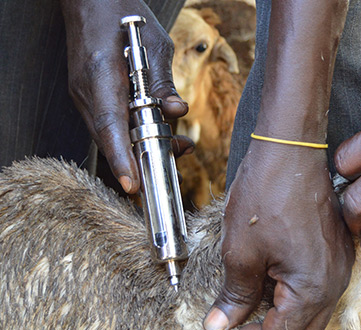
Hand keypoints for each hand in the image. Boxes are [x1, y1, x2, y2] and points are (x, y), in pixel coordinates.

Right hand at [60, 0, 189, 192]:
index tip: (133, 184)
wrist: (90, 0)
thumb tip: (177, 113)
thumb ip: (163, 82)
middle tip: (176, 163)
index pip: (110, 124)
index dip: (121, 157)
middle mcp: (87, 90)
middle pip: (112, 138)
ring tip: (179, 146)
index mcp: (102, 74)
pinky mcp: (90, 97)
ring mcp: (84, 95)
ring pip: (112, 135)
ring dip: (142, 146)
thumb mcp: (154, 44)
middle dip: (142, 158)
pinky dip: (133, 134)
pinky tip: (160, 132)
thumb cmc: (123, 16)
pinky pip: (110, 124)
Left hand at [203, 142, 353, 329]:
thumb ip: (234, 297)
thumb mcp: (241, 251)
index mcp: (313, 288)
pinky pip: (315, 295)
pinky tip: (267, 298)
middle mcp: (334, 284)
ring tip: (247, 326)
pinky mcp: (334, 255)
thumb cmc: (267, 194)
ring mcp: (338, 269)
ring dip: (279, 327)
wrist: (291, 151)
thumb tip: (219, 328)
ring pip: (310, 319)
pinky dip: (290, 306)